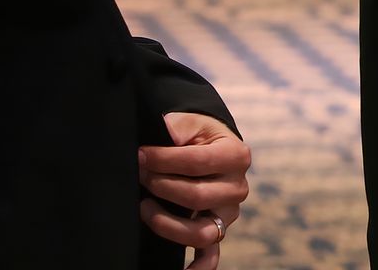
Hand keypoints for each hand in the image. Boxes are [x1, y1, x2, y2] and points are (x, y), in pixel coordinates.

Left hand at [138, 113, 250, 268]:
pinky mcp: (217, 232)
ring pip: (200, 231)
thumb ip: (178, 126)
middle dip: (161, 186)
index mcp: (237, 155)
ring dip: (167, 223)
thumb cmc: (198, 136)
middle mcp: (238, 188)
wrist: (211, 148)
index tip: (139, 156)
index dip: (163, 159)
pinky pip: (211, 256)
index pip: (197, 162)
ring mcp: (228, 214)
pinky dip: (199, 268)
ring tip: (144, 207)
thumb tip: (164, 132)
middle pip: (197, 196)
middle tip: (139, 175)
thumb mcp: (192, 123)